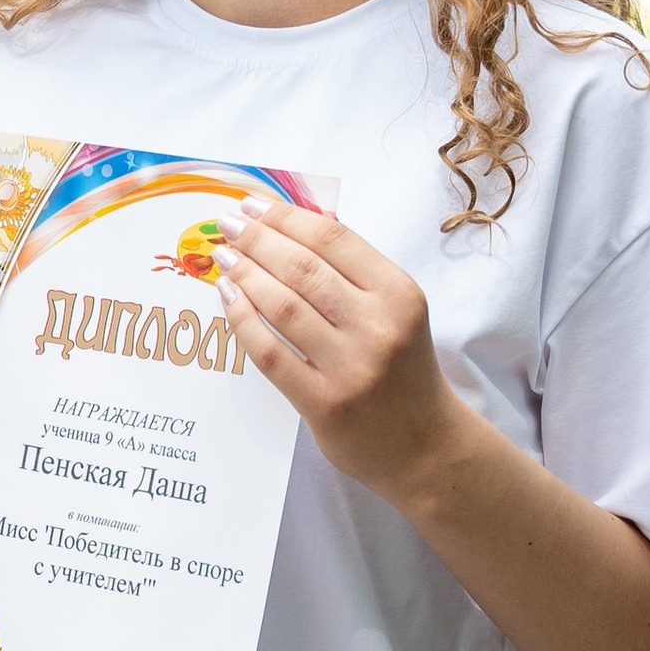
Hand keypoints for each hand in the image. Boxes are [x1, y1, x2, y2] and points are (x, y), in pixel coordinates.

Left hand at [216, 204, 464, 504]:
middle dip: (258, 239)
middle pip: (303, 268)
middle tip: (228, 224)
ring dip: (246, 275)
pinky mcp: (323, 404)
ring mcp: (350, 368)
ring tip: (224, 258)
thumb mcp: (395, 311)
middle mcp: (378, 327)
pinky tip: (228, 300)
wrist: (425, 446)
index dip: (286, 216)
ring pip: (283, 307)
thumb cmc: (403, 370)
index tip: (253, 205)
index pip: (333, 240)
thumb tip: (293, 225)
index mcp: (399, 294)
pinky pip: (271, 354)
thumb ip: (353, 273)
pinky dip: (243, 321)